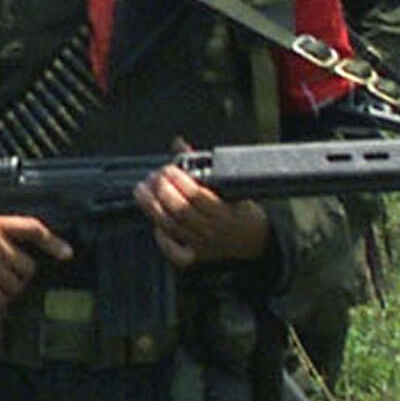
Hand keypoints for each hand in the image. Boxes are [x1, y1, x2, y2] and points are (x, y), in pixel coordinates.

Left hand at [136, 161, 270, 268]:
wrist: (256, 241)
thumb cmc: (242, 210)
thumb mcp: (230, 186)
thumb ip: (203, 165)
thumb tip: (179, 143)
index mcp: (226, 212)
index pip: (198, 196)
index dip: (180, 181)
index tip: (169, 168)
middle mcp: (214, 231)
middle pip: (180, 210)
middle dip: (161, 190)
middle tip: (153, 177)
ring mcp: (203, 245)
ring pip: (171, 226)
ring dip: (152, 206)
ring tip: (142, 190)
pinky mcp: (195, 257)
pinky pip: (173, 250)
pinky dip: (161, 237)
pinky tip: (156, 222)